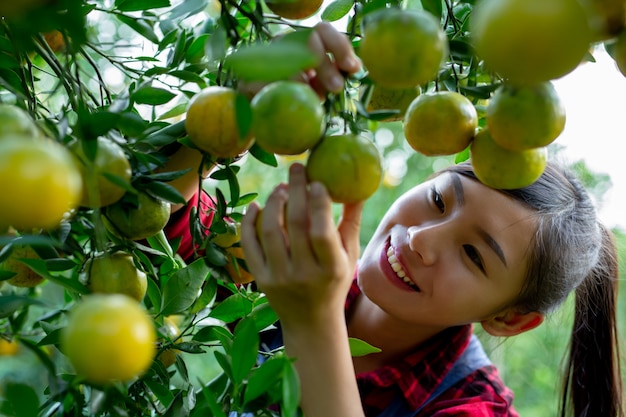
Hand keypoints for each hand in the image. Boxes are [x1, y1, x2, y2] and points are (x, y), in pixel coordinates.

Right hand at [238, 22, 361, 98]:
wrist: (263, 123)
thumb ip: (334, 77)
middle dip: (326, 66)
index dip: (340, 46)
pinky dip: (280, 91)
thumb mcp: (320, 89)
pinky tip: (289, 99)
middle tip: (337, 88)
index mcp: (303, 44)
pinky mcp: (247, 82)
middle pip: (307, 41)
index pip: (323, 31)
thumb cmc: (298, 102)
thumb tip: (356, 68)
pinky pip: (266, 82)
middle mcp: (283, 45)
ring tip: (314, 98)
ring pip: (285, 60)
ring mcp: (262, 61)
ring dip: (303, 79)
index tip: (352, 68)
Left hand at [240, 163, 362, 327]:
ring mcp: (279, 278)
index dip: (318, 204)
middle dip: (295, 191)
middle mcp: (304, 274)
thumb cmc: (334, 282)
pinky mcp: (260, 279)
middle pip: (295, 225)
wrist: (310, 321)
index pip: (321, 232)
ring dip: (274, 204)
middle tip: (297, 168)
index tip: (317, 181)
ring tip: (281, 187)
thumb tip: (358, 188)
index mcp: (331, 269)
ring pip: (270, 232)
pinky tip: (256, 205)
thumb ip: (351, 222)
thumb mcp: (348, 256)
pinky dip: (249, 223)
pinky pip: (250, 246)